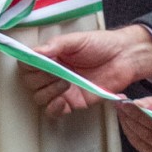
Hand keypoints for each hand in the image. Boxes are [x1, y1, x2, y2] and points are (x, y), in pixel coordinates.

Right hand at [27, 26, 151, 116]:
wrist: (125, 58)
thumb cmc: (101, 45)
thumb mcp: (76, 39)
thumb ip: (56, 45)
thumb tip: (36, 52)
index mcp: (50, 56)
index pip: (27, 64)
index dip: (29, 65)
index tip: (39, 62)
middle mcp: (52, 73)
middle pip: (30, 82)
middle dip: (41, 78)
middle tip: (57, 71)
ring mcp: (62, 90)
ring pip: (39, 98)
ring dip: (49, 91)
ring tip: (66, 82)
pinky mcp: (73, 103)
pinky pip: (54, 111)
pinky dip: (54, 108)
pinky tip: (63, 100)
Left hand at [116, 91, 151, 151]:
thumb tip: (138, 104)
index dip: (139, 114)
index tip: (126, 103)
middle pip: (146, 134)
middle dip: (130, 118)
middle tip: (119, 104)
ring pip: (140, 141)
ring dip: (127, 125)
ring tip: (120, 109)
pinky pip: (139, 145)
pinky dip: (130, 132)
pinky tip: (125, 120)